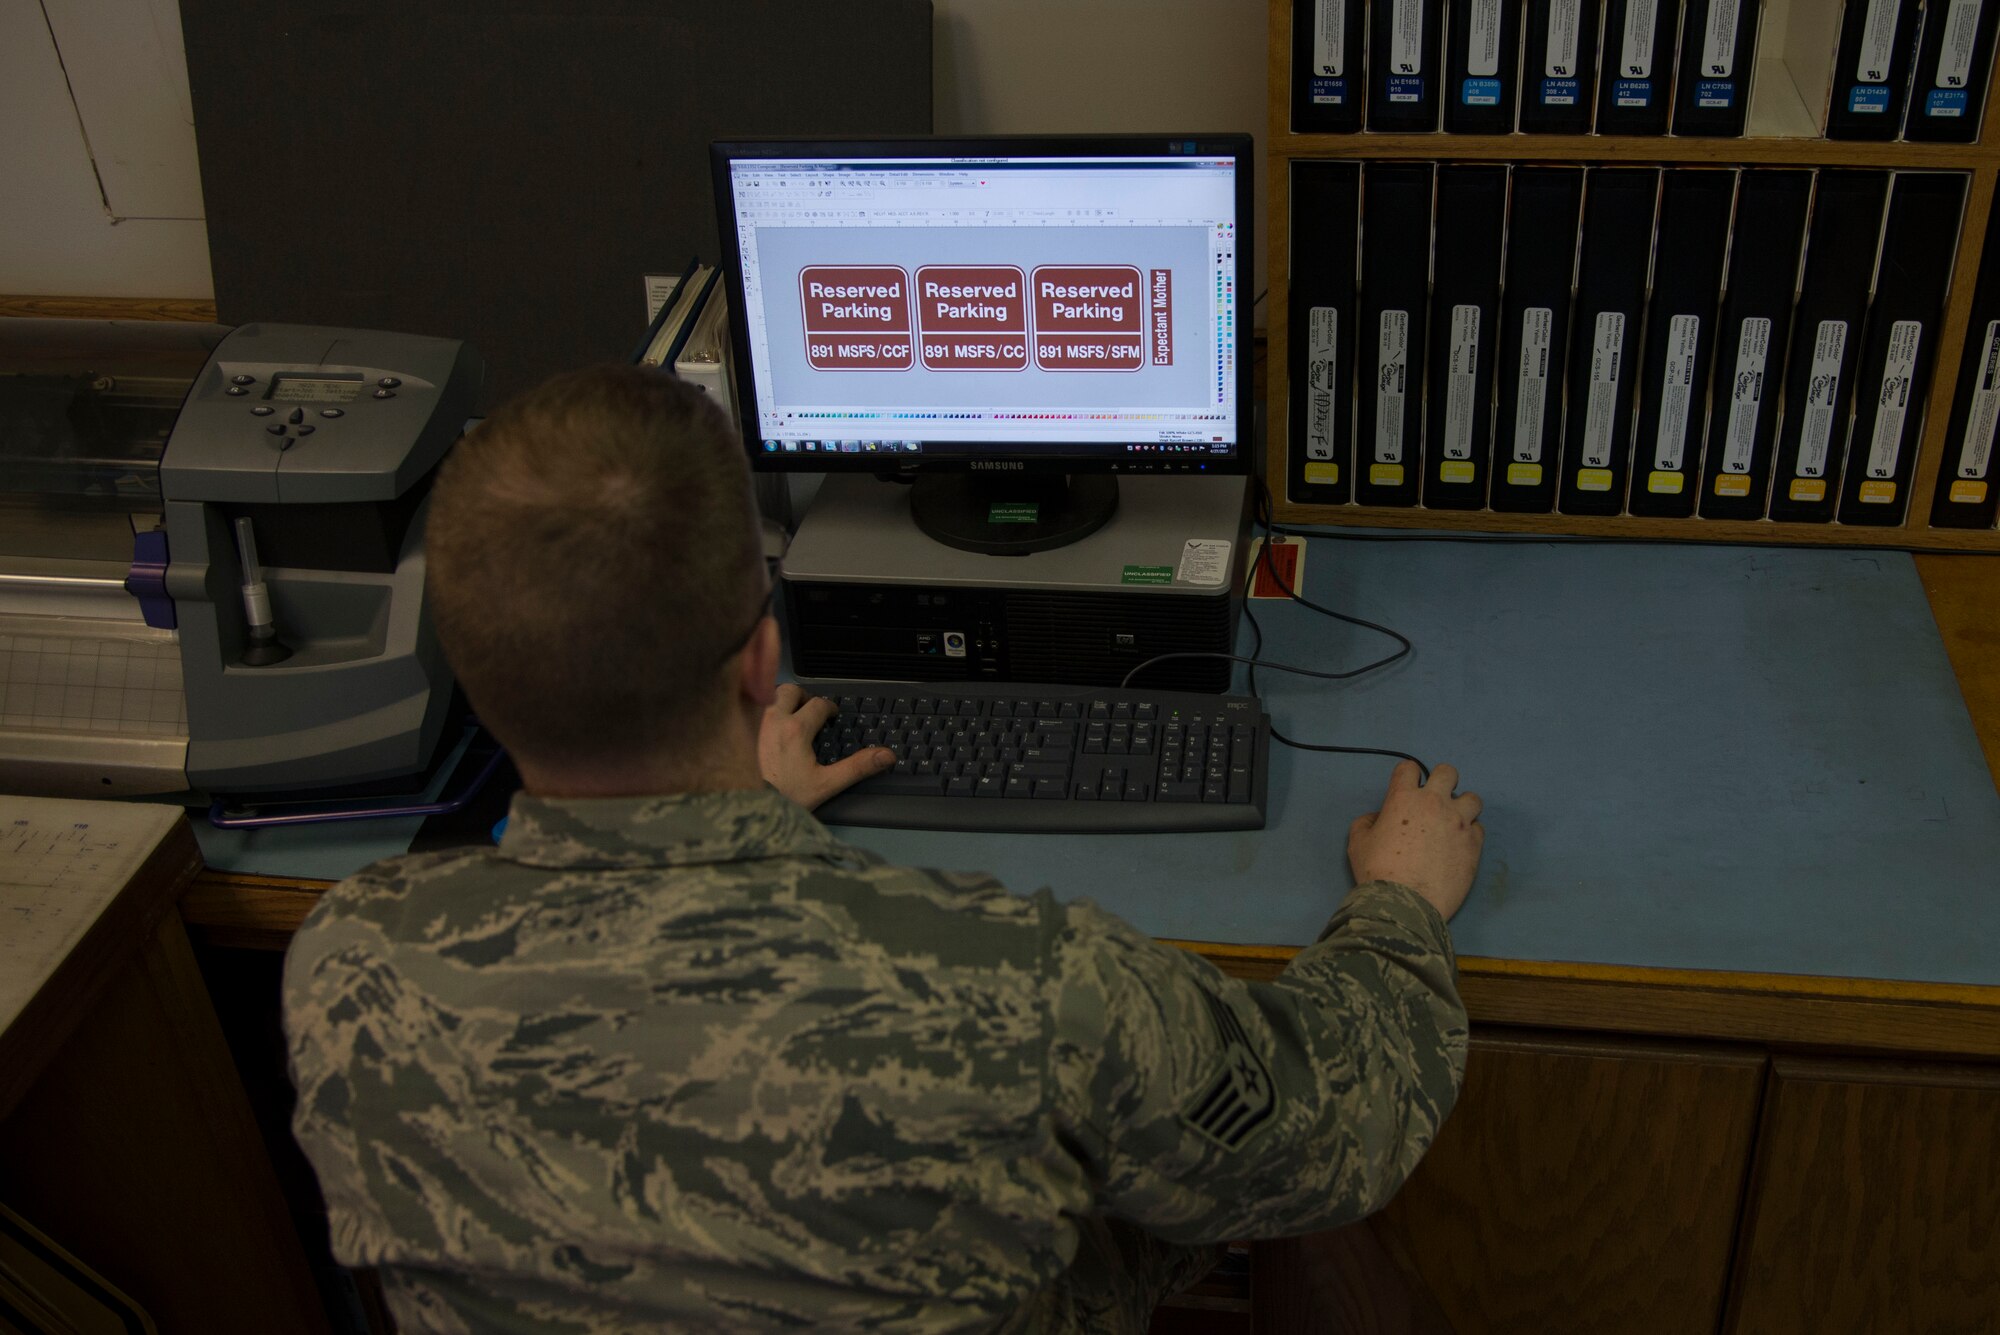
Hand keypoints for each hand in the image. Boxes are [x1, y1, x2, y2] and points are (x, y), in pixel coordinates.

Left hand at [758, 684, 894, 810]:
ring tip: (790, 716)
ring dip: (782, 701)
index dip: (829, 708)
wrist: (747, 805)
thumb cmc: (787, 796)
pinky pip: (752, 708)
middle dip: (803, 697)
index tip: (832, 716)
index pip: (819, 704)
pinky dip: (763, 711)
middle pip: (790, 690)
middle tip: (810, 711)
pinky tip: (768, 728)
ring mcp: (754, 723)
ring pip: (769, 696)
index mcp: (796, 728)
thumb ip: (857, 768)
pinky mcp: (741, 731)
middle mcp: (774, 719)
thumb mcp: (826, 784)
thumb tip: (887, 755)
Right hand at [1347, 761, 1484, 921]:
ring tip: (1453, 823)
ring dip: (1462, 806)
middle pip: (1447, 772)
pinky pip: (1479, 828)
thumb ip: (1366, 823)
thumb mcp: (1357, 843)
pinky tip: (1458, 846)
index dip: (1406, 777)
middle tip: (1434, 801)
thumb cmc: (1377, 871)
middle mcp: (1435, 803)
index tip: (1406, 790)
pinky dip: (1469, 833)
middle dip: (1441, 782)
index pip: (1409, 768)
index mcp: (1404, 798)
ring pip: (1472, 798)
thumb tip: (1378, 818)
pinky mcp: (1474, 844)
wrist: (1405, 903)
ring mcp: (1459, 823)